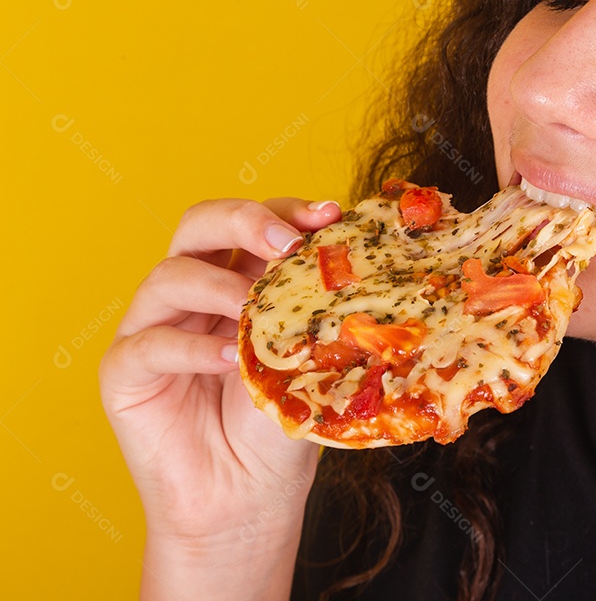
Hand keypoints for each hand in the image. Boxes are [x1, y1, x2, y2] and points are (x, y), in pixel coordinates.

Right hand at [100, 197, 341, 597]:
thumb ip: (318, 312)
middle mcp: (193, 294)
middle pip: (198, 224)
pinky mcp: (124, 373)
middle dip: (244, 220)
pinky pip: (148, 343)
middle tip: (286, 243)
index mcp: (237, 279)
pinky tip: (229, 361)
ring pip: (168, 275)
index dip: (286, 210)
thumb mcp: (310, 358)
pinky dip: (191, 346)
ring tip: (256, 313)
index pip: (251, 222)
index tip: (329, 216)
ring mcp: (153, 328)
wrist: (249, 500)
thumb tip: (357, 265)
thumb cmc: (280, 427)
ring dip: (219, 286)